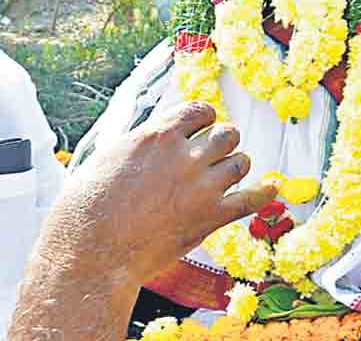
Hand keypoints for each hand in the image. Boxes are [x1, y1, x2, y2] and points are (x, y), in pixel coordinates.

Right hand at [41, 102, 275, 287]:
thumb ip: (140, 143)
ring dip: (236, 165)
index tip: (202, 126)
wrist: (92, 251)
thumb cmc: (88, 207)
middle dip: (223, 140)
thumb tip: (151, 138)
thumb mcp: (108, 156)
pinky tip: (272, 188)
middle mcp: (185, 155)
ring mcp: (201, 187)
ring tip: (228, 172)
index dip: (204, 118)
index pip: (200, 110)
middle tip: (214, 152)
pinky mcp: (211, 218)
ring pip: (241, 162)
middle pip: (227, 133)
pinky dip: (264, 193)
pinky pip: (251, 199)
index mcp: (158, 135)